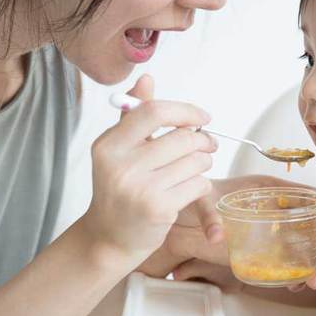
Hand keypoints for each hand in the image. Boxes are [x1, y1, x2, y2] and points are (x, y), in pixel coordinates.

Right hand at [83, 75, 217, 259]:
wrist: (109, 237)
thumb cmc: (118, 188)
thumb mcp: (118, 150)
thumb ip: (134, 115)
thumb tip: (146, 78)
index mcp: (109, 145)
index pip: (153, 112)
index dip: (185, 111)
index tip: (202, 118)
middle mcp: (121, 165)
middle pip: (182, 138)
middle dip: (202, 141)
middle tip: (207, 146)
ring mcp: (140, 189)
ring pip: (195, 161)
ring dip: (203, 163)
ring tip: (193, 169)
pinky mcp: (159, 209)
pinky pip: (198, 184)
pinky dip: (201, 185)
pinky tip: (188, 189)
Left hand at [171, 174, 315, 290]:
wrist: (183, 225)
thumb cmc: (197, 203)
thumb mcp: (201, 201)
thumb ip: (209, 216)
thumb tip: (216, 236)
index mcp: (267, 189)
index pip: (303, 194)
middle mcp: (273, 211)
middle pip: (309, 222)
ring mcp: (270, 234)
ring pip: (301, 247)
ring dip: (312, 263)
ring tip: (315, 280)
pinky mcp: (262, 253)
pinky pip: (285, 264)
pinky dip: (294, 276)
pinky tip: (296, 286)